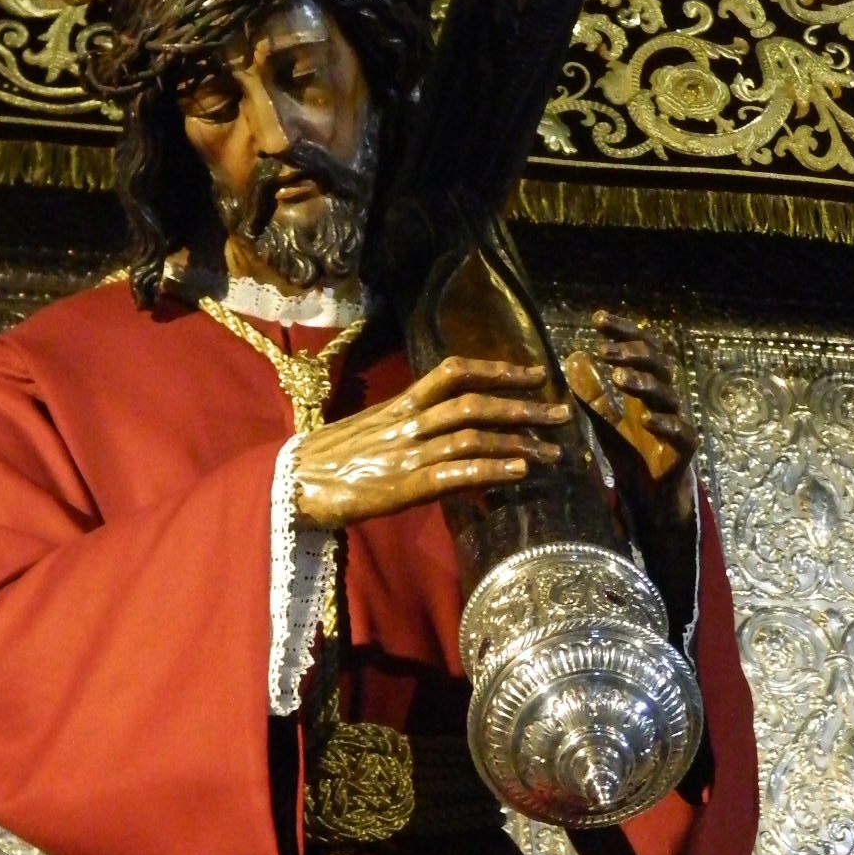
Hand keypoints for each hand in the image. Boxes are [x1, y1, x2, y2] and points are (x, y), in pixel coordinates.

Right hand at [293, 356, 568, 527]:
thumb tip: (439, 429)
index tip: (533, 373)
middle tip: (562, 412)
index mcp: (399, 405)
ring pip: (472, 435)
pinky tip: (520, 472)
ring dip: (518, 442)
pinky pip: (456, 472)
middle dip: (523, 406)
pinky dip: (491, 469)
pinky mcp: (405, 486)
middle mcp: (408, 422)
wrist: (292, 485)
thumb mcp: (369, 431)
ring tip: (552, 452)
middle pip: (475, 402)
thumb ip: (405, 425)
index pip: (454, 373)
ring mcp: (408, 452)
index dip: (497, 369)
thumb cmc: (328, 462)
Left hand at [564, 313, 697, 535]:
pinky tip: (647, 419)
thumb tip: (573, 356)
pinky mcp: (684, 450)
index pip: (640, 349)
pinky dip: (665, 424)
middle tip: (605, 350)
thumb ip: (592, 392)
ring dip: (644, 383)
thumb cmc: (632, 455)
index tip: (597, 319)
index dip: (623, 332)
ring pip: (668, 394)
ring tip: (619, 377)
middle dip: (633, 353)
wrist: (650, 498)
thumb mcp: (605, 420)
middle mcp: (664, 400)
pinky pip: (681, 432)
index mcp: (646, 388)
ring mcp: (677, 422)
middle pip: (659, 364)